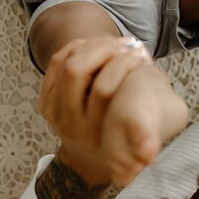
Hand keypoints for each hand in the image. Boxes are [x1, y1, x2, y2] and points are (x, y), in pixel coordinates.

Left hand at [38, 37, 154, 185]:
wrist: (92, 154)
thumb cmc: (124, 136)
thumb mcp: (140, 135)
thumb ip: (147, 126)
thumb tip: (153, 123)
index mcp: (95, 134)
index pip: (102, 89)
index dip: (121, 65)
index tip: (138, 56)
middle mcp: (70, 125)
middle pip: (76, 70)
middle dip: (101, 50)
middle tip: (123, 44)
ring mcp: (53, 113)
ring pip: (66, 63)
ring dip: (90, 46)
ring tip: (112, 43)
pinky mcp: (45, 102)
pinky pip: (57, 63)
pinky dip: (75, 49)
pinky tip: (93, 46)